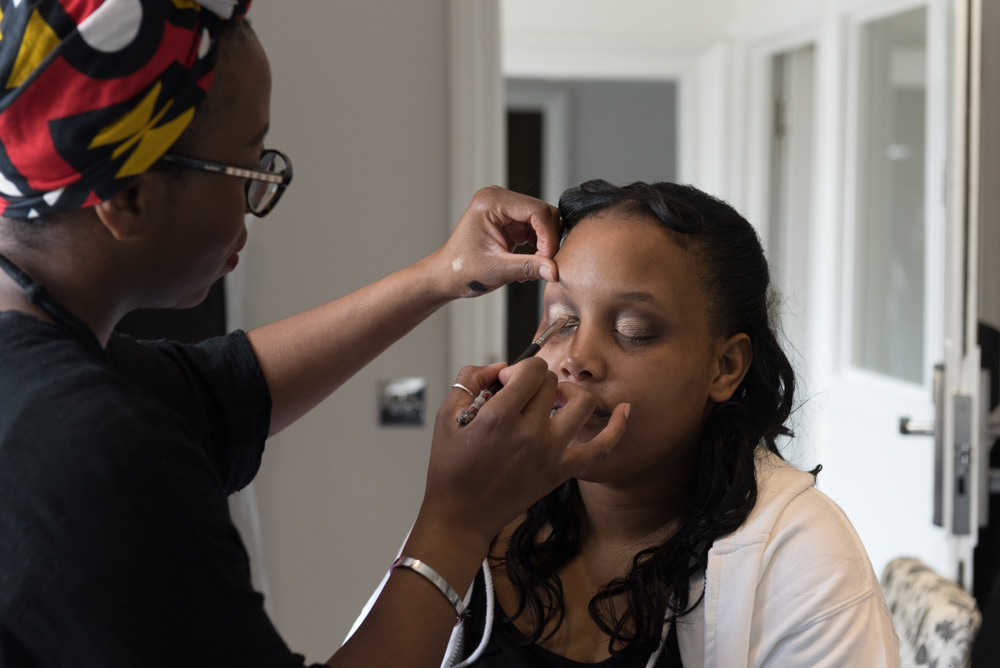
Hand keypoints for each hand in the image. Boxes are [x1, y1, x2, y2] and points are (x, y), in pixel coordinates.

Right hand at [417, 358, 628, 551]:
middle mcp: (530, 434)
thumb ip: (471, 379)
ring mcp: (550, 454)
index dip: (519, 368)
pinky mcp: (561, 471)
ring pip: (582, 403)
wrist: (461, 515)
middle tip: (519, 394)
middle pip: (553, 384)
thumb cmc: (450, 467)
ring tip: (552, 400)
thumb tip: (500, 367)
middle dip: (536, 381)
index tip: (506, 381)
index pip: (532, 369)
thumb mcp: (446, 416)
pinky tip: (625, 410)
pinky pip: (600, 447)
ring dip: (569, 393)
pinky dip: (617, 427)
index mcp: (500, 418)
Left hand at [431, 186, 560, 298]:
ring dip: (544, 245)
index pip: (536, 211)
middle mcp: (499, 199)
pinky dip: (539, 247)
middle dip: (548, 241)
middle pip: (543, 213)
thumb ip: (528, 267)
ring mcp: (506, 209)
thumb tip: (554, 269)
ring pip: (544, 222)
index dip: (548, 236)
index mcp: (491, 202)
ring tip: (533, 268)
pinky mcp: (511, 221)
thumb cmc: (460, 269)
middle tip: (544, 266)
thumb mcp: (496, 270)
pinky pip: (537, 230)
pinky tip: (528, 263)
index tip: (548, 260)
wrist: (446, 276)